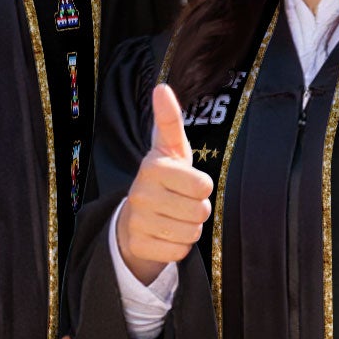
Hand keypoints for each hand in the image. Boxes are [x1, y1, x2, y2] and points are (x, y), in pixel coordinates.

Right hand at [115, 83, 213, 284]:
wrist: (135, 218)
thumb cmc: (164, 178)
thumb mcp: (170, 149)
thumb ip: (169, 120)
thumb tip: (161, 87)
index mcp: (152, 167)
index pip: (203, 185)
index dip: (202, 187)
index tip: (188, 182)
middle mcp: (141, 193)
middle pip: (200, 211)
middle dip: (198, 210)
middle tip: (182, 202)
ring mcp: (137, 221)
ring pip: (191, 233)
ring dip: (189, 228)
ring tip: (174, 217)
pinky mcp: (138, 245)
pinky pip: (179, 252)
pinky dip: (178, 246)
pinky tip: (165, 235)